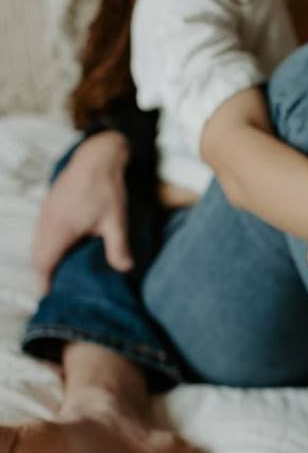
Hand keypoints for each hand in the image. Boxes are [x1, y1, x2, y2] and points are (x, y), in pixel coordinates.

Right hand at [32, 132, 133, 293]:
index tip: (49, 296)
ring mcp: (46, 212)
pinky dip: (46, 245)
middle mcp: (47, 222)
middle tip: (54, 290)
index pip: (43, 263)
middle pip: (37, 256)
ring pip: (38, 243)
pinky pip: (42, 232)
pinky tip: (61, 250)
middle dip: (43, 274)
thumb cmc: (106, 187)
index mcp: (60, 229)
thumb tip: (125, 269)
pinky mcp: (50, 205)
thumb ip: (118, 247)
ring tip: (57, 274)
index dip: (44, 282)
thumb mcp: (115, 220)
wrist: (97, 156)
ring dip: (44, 259)